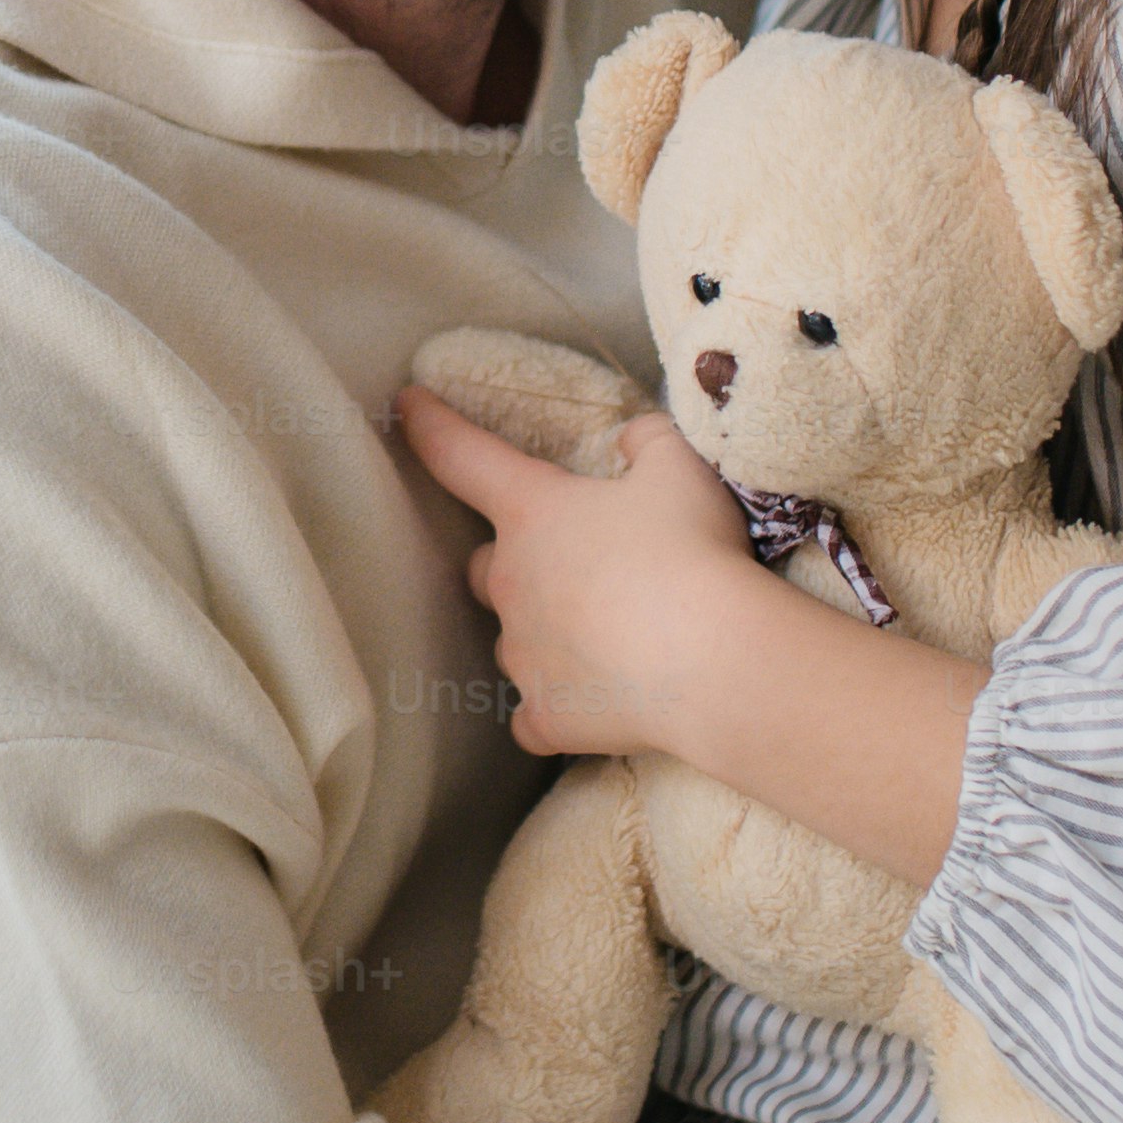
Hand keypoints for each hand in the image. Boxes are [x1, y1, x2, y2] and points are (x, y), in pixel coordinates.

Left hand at [396, 386, 801, 761]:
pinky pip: (534, 714)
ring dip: (542, 633)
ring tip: (607, 635)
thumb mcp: (680, 469)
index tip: (406, 405)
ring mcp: (523, 657)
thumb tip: (630, 440)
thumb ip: (648, 441)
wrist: (716, 661)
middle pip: (485, 566)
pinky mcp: (547, 717)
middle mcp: (512, 583)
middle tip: (572, 564)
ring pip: (512, 640)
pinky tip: (596, 702)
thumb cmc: (692, 552)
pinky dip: (556, 706)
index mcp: (533, 513)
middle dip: (514, 561)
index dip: (430, 425)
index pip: (462, 455)